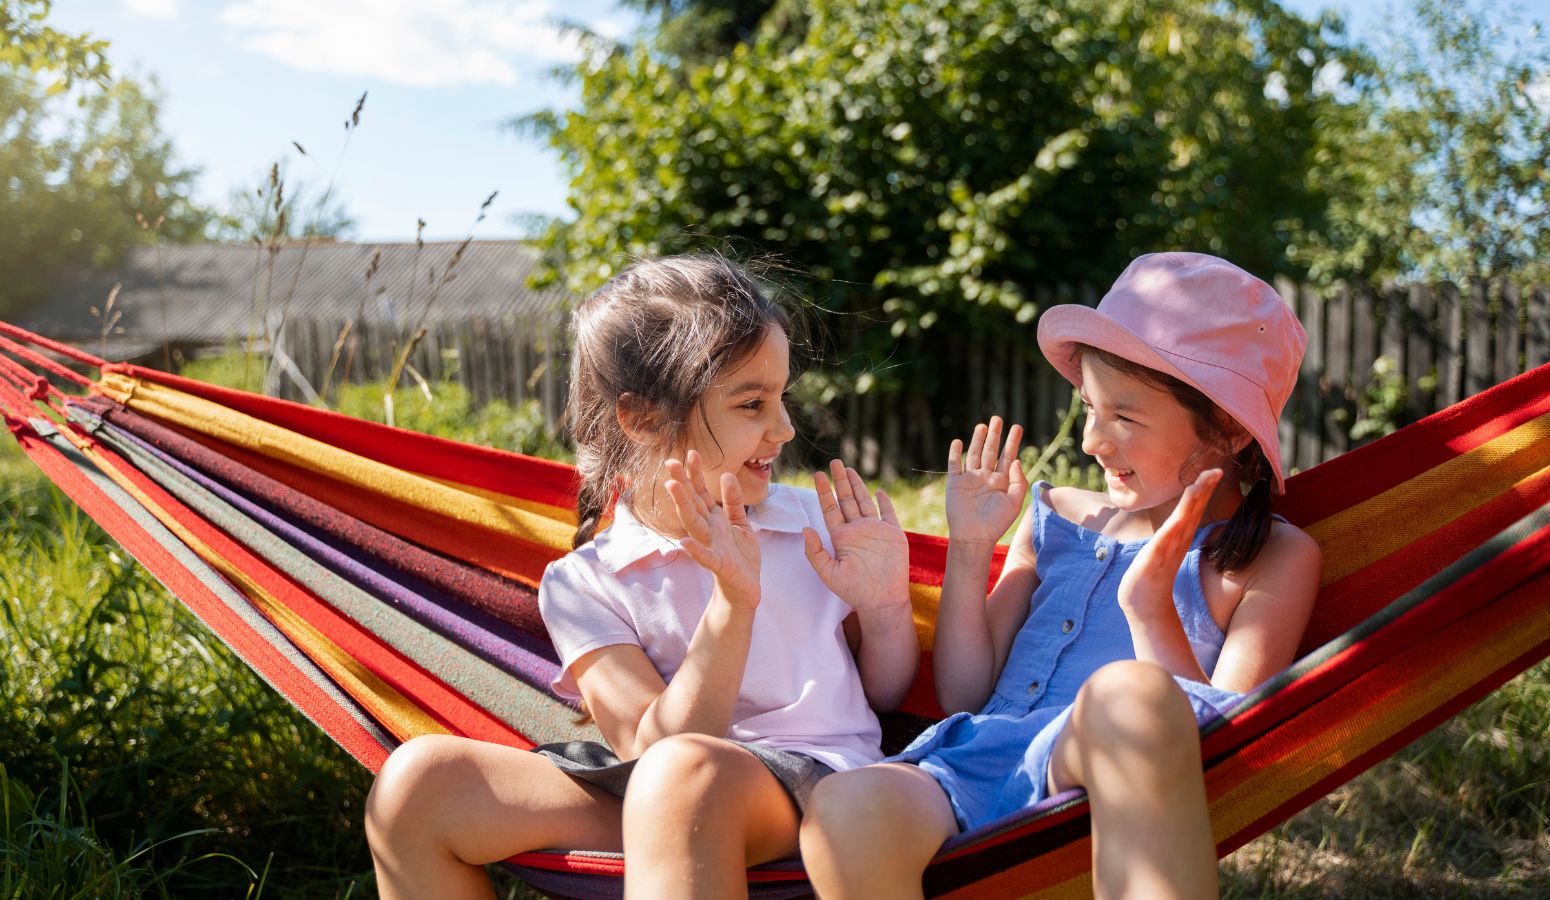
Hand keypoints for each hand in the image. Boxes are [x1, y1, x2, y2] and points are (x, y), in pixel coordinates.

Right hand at [666, 450, 760, 609]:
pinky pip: (707, 557)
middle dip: (682, 483)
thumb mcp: (741, 523)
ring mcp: (711, 547)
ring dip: (683, 506)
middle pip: (692, 503)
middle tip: (669, 462)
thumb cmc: (740, 556)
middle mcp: (708, 530)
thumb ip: (733, 501)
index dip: (695, 474)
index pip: (701, 493)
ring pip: (695, 524)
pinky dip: (696, 551)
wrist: (744, 590)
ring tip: (672, 487)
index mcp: (714, 520)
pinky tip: (684, 543)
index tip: (690, 453)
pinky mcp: (720, 565)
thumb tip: (726, 475)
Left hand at [804, 460, 909, 614]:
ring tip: (849, 469)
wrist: (881, 601)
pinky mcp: (893, 534)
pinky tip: (878, 491)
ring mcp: (875, 531)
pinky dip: (884, 502)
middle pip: (846, 500)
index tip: (817, 475)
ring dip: (857, 486)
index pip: (830, 509)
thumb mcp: (828, 573)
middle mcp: (857, 530)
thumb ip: (815, 552)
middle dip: (839, 481)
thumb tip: (805, 529)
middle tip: (834, 462)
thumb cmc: (854, 591)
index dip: (823, 492)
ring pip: (864, 502)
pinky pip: (889, 514)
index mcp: (841, 537)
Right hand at [946, 416, 1028, 545]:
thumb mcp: (1014, 502)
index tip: (1017, 427)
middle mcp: (986, 477)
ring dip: (978, 440)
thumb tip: (1016, 460)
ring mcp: (970, 479)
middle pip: (991, 451)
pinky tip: (958, 442)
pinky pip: (954, 465)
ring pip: (974, 454)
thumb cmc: (996, 523)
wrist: (974, 537)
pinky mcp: (955, 483)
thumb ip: (1018, 481)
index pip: (1008, 457)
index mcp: (1001, 482)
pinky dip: (955, 453)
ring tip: (983, 426)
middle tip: (998, 418)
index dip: (1012, 442)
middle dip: (995, 435)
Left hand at [1117, 468, 1222, 621]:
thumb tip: (1177, 522)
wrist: (1144, 606)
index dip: (1204, 489)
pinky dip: (1171, 532)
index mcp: (1179, 536)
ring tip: (1200, 485)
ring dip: (1191, 505)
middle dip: (1203, 490)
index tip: (1214, 471)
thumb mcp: (1163, 549)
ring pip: (1181, 523)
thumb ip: (1172, 535)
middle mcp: (1177, 542)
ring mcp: (1166, 552)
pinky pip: (1164, 544)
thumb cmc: (1152, 576)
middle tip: (1216, 471)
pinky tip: (1176, 521)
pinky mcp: (1153, 563)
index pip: (1194, 509)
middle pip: (1193, 511)